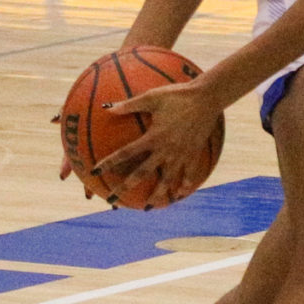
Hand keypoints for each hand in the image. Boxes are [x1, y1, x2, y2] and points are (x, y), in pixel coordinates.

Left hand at [94, 76, 226, 209]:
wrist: (207, 99)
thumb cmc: (178, 95)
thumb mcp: (152, 97)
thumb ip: (129, 104)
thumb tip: (107, 108)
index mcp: (152, 137)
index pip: (126, 153)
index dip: (109, 162)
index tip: (95, 171)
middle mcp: (165, 150)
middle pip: (142, 174)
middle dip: (125, 188)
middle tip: (112, 200)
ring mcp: (180, 155)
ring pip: (166, 180)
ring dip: (156, 195)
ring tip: (147, 208)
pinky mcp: (194, 154)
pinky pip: (189, 174)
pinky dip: (184, 186)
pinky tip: (179, 195)